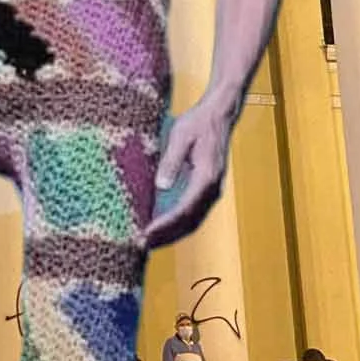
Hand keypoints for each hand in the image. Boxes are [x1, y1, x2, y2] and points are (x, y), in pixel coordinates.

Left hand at [145, 99, 233, 250]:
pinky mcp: (206, 189)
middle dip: (166, 236)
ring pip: (192, 221)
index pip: (184, 209)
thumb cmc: (197, 123)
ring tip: (148, 242)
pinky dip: (176, 224)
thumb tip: (161, 186)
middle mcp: (212, 189)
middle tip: (141, 245)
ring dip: (171, 234)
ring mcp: (211, 191)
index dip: (165, 224)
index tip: (146, 233)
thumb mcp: (179, 136)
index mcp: (207, 177)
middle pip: (189, 222)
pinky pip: (192, 213)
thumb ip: (171, 161)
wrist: (217, 115)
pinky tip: (160, 227)